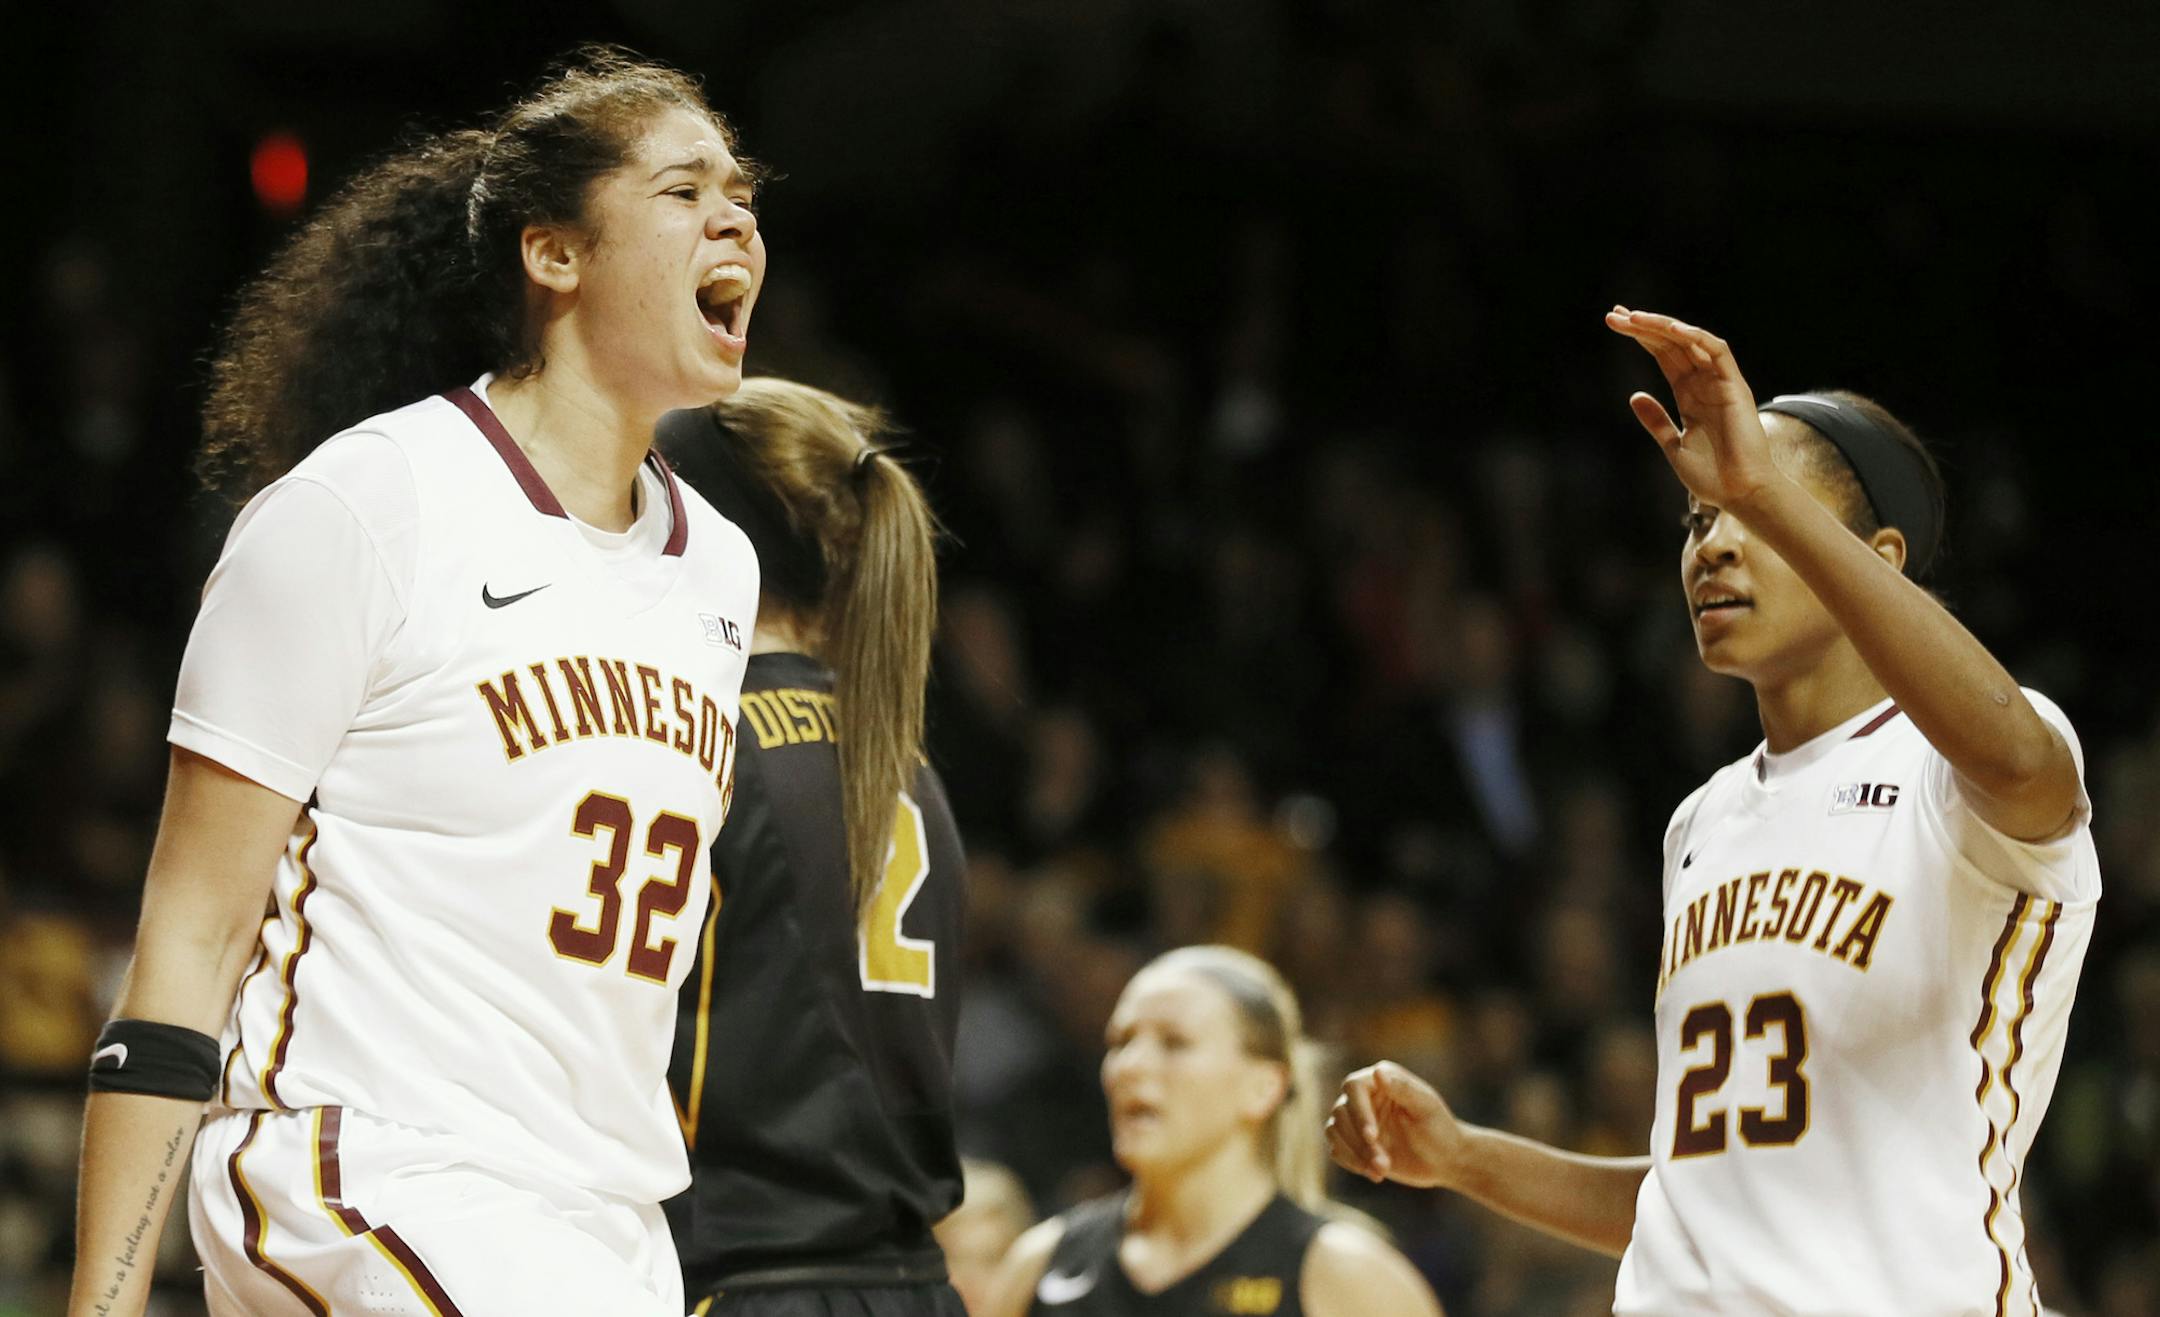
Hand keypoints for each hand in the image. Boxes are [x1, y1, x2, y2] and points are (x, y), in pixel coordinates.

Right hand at [1326, 1061, 1469, 1189]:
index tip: (1372, 1136)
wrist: (1444, 1159)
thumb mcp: (1426, 1107)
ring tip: (1382, 1171)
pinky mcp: (1353, 1142)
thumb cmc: (1440, 1128)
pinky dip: (1351, 1162)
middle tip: (1384, 1164)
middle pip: (1341, 1112)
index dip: (1359, 1111)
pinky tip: (1375, 1174)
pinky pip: (1336, 1149)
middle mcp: (1364, 1097)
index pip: (1354, 1087)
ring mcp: (1356, 1120)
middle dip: (1359, 1141)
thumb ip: (1403, 1088)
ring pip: (1335, 1131)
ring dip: (1355, 1154)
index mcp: (1380, 1080)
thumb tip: (1378, 1072)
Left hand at [1604, 307, 1784, 512]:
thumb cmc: (1712, 475)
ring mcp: (1720, 382)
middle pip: (1672, 343)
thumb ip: (1656, 421)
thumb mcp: (1673, 445)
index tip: (1614, 323)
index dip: (1641, 337)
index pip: (1663, 355)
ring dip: (1663, 326)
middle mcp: (1704, 382)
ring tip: (1634, 317)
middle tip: (1615, 315)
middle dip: (1644, 326)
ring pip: (1691, 341)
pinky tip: (1672, 329)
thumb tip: (1634, 396)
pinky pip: (1718, 352)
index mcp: (1689, 394)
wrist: (1739, 494)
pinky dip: (1696, 337)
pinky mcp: (1735, 386)